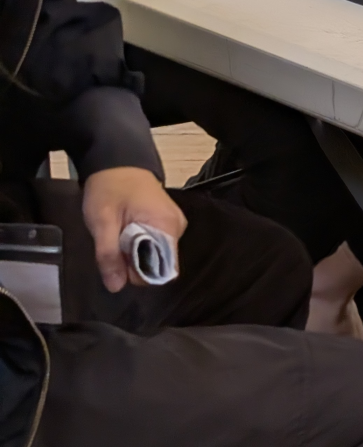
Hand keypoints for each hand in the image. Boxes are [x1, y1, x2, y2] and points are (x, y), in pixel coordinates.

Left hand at [82, 167, 186, 292]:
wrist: (115, 159)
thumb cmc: (110, 188)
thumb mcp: (102, 222)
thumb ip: (109, 255)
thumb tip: (116, 287)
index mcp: (167, 226)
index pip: (162, 270)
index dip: (137, 273)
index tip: (117, 261)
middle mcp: (176, 227)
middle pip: (157, 264)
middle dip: (132, 262)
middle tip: (112, 243)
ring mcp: (172, 223)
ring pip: (153, 255)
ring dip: (132, 253)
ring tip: (116, 235)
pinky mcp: (165, 221)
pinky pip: (153, 244)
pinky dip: (136, 244)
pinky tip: (123, 231)